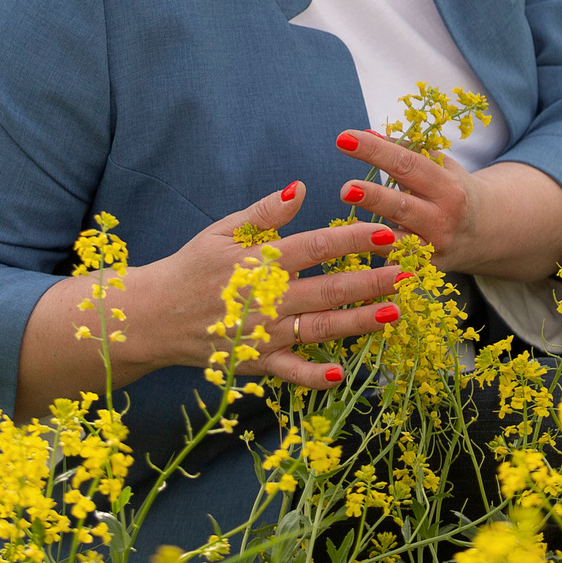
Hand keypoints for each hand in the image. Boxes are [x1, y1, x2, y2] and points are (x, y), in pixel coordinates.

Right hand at [132, 180, 410, 390]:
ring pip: (320, 328)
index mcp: (260, 262)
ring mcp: (263, 334)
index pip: (317, 247)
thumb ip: (264, 212)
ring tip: (394, 314)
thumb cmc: (190, 267)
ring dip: (360, 322)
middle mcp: (267, 299)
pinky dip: (313, 374)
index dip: (355, 240)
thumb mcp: (222, 230)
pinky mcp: (255, 362)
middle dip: (372, 282)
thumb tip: (300, 188)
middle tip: (408, 274)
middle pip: (329, 289)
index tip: (387, 234)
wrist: (153, 316)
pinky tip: (340, 373)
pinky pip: (289, 372)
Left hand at [331, 129, 561, 279]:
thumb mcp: (439, 165)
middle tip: (345, 188)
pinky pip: (396, 266)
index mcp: (447, 186)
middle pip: (402, 206)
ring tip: (344, 228)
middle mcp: (443, 218)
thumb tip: (366, 133)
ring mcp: (434, 248)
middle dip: (374, 197)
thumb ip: (406, 149)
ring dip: (369, 233)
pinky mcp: (425, 271)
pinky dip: (378, 260)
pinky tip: (352, 254)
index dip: (375, 150)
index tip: (345, 137)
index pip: (406, 163)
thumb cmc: (451, 189)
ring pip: (397, 241)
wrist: (485, 231)